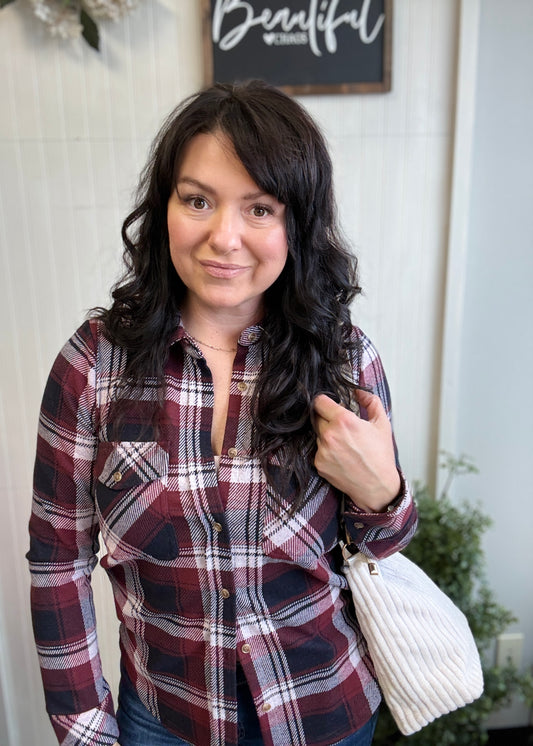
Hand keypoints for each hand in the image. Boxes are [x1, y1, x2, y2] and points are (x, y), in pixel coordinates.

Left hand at [312, 389, 400, 511]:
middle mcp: (329, 435)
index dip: (324, 401)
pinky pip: (318, 450)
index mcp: (344, 421)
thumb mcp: (382, 424)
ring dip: (327, 436)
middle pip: (317, 417)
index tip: (329, 404)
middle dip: (327, 418)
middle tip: (342, 427)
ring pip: (318, 434)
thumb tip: (359, 391)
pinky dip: (327, 451)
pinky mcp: (319, 464)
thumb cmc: (381, 456)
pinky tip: (342, 456)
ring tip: (345, 445)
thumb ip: (371, 401)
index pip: (319, 401)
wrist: (377, 486)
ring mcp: (322, 450)